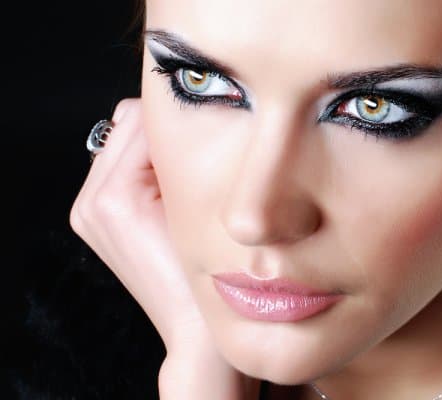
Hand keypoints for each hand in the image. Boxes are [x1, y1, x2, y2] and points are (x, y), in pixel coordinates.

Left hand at [70, 99, 259, 399]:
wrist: (197, 329)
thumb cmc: (204, 278)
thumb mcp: (194, 207)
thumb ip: (178, 157)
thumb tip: (177, 117)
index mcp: (113, 197)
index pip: (142, 121)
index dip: (178, 121)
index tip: (204, 124)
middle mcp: (91, 202)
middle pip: (126, 125)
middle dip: (162, 133)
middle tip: (193, 153)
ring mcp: (89, 212)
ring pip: (121, 142)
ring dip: (153, 149)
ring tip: (180, 176)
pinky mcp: (95, 219)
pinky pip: (117, 167)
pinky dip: (143, 167)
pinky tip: (166, 189)